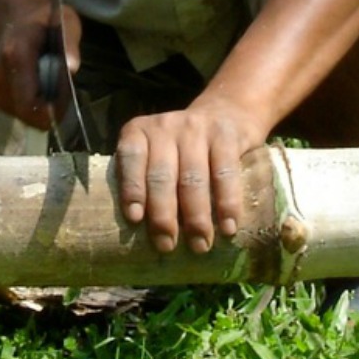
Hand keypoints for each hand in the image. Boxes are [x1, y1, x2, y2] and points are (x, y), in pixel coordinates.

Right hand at [0, 1, 78, 129]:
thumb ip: (69, 43)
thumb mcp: (65, 21)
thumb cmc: (44, 18)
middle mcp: (1, 74)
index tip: (67, 104)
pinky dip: (30, 109)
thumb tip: (73, 69)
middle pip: (23, 113)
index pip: (28, 101)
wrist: (14, 14)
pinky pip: (14, 109)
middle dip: (47, 115)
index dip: (50, 112)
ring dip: (39, 113)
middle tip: (64, 102)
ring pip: (18, 115)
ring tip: (54, 97)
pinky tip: (42, 96)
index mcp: (17, 57)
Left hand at [112, 100, 261, 253]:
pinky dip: (227, 203)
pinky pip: (225, 174)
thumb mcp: (156, 152)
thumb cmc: (181, 148)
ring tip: (200, 245)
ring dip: (196, 217)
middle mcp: (164, 127)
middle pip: (161, 176)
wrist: (226, 112)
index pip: (130, 160)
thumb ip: (146, 179)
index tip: (135, 219)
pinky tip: (228, 227)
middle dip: (163, 216)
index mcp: (138, 132)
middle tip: (167, 245)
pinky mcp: (226, 136)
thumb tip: (139, 233)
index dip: (132, 189)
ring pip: (193, 179)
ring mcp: (195, 129)